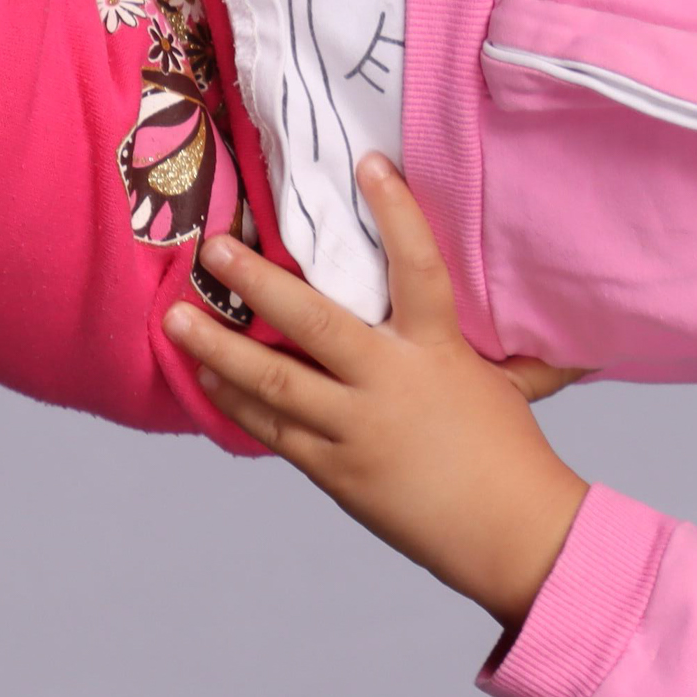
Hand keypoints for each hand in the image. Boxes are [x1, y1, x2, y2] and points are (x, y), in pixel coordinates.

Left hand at [165, 155, 592, 629]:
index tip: (367, 165)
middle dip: (258, 282)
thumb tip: (520, 303)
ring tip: (176, 317)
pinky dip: (236, 401)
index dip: (395, 211)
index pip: (418, 265)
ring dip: (218, 346)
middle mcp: (390, 382)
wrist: (506, 530)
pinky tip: (208, 378)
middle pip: (313, 323)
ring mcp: (355, 429)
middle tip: (213, 249)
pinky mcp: (334, 470)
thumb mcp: (501, 382)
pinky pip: (272, 428)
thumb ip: (479, 347)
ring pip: (272, 379)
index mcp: (438, 349)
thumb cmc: (510, 453)